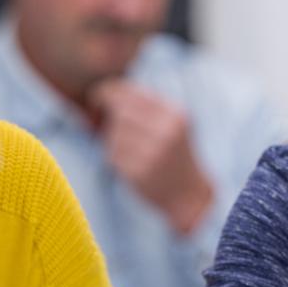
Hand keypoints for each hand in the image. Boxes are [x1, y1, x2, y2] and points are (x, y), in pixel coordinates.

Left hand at [89, 80, 213, 233]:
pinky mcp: (138, 173)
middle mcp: (165, 132)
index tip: (99, 95)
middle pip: (119, 111)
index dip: (109, 91)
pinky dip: (114, 155)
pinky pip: (112, 154)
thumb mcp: (173, 124)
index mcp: (174, 115)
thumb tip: (108, 91)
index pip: (131, 93)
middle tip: (102, 118)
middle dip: (107, 113)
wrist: (188, 195)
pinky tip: (128, 161)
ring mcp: (151, 154)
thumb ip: (147, 107)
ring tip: (129, 146)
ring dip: (112, 137)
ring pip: (113, 133)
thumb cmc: (175, 154)